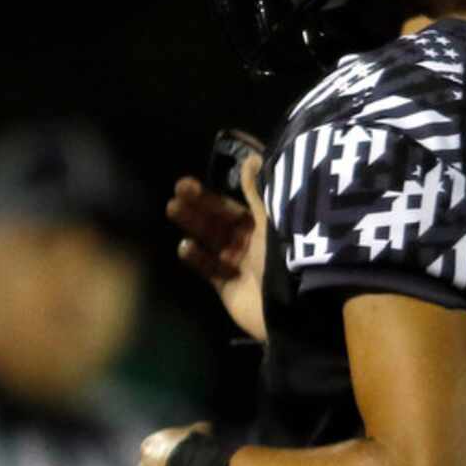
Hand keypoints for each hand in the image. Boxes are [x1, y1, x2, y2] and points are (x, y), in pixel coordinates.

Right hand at [169, 135, 267, 341]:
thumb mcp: (272, 220)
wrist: (292, 307)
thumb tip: (251, 157)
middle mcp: (249, 240)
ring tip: (172, 208)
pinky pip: (207, 267)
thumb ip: (257, 192)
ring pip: (209, 238)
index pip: (234, 202)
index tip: (195, 178)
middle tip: (178, 190)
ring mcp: (237, 263)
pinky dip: (196, 256)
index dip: (214, 191)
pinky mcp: (226, 285)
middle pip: (218, 218)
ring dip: (192, 223)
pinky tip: (185, 246)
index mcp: (264, 223)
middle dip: (199, 204)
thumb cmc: (286, 257)